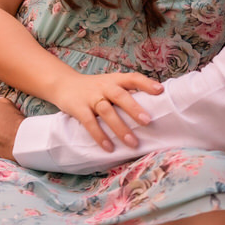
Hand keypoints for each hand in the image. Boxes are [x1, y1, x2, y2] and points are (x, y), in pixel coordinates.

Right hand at [49, 72, 163, 151]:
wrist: (64, 83)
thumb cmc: (94, 88)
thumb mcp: (109, 84)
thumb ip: (126, 93)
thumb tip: (153, 108)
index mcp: (115, 80)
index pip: (132, 78)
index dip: (146, 83)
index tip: (160, 90)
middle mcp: (104, 86)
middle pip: (120, 95)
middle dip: (134, 108)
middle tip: (148, 121)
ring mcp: (91, 97)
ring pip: (106, 111)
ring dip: (120, 127)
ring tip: (133, 142)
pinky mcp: (78, 108)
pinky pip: (89, 122)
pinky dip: (99, 135)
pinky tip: (109, 147)